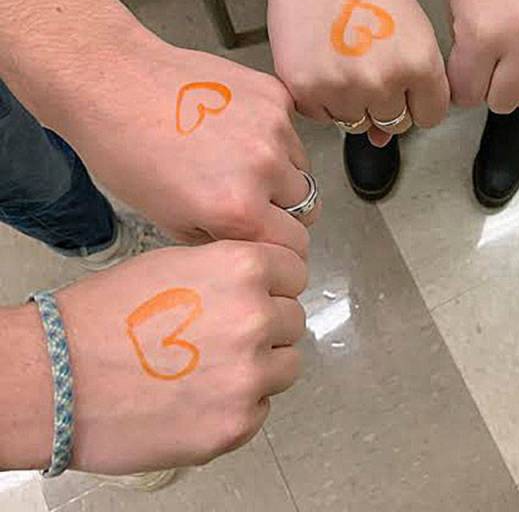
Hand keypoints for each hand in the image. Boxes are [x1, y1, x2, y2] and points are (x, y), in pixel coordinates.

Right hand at [37, 241, 304, 472]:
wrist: (52, 380)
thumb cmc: (99, 318)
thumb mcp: (173, 264)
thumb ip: (228, 272)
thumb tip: (259, 285)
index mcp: (241, 268)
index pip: (294, 272)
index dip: (274, 285)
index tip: (258, 295)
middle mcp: (255, 317)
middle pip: (292, 321)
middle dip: (265, 328)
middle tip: (221, 338)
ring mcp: (249, 375)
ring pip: (284, 367)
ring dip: (258, 368)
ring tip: (207, 371)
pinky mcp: (236, 424)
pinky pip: (260, 410)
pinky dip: (237, 407)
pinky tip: (195, 399)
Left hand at [59, 37, 314, 249]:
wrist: (115, 82)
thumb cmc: (125, 150)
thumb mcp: (165, 219)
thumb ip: (220, 237)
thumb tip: (248, 244)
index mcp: (238, 208)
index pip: (293, 246)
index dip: (281, 248)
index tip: (271, 240)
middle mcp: (265, 168)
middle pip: (306, 207)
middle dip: (283, 210)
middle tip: (251, 198)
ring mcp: (275, 127)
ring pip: (301, 167)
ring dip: (281, 171)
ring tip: (237, 159)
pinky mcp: (275, 95)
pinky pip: (290, 129)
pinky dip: (272, 135)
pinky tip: (234, 128)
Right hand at [257, 0, 448, 145]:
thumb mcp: (413, 29)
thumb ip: (414, 84)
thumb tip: (382, 137)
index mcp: (420, 65)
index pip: (430, 116)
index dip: (418, 102)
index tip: (407, 85)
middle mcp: (383, 82)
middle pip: (394, 124)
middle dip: (386, 103)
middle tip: (371, 64)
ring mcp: (342, 89)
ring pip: (356, 124)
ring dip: (353, 104)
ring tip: (346, 61)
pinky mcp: (306, 89)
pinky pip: (322, 116)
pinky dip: (322, 99)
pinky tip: (324, 63)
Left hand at [445, 0, 518, 112]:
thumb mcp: (456, 3)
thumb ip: (466, 52)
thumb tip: (482, 89)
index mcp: (482, 34)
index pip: (468, 94)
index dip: (462, 88)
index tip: (463, 78)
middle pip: (503, 100)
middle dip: (490, 89)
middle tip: (487, 69)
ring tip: (514, 52)